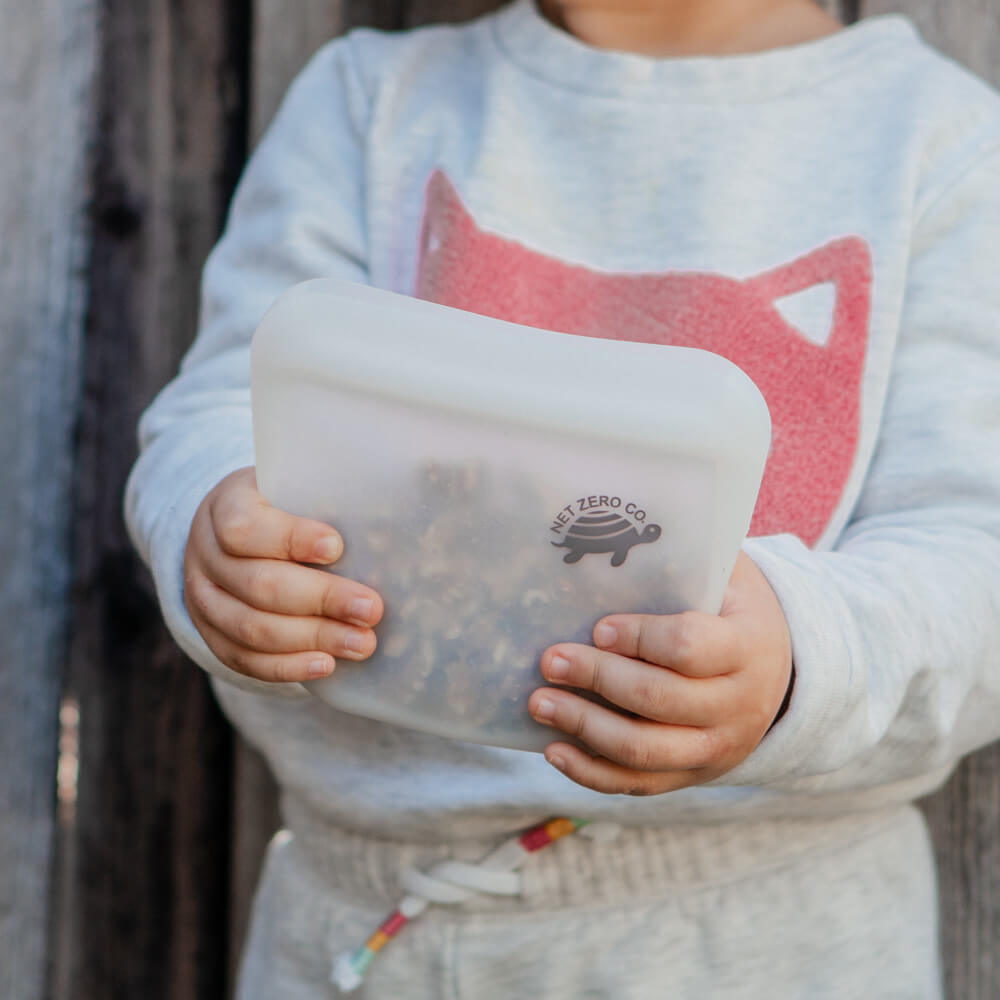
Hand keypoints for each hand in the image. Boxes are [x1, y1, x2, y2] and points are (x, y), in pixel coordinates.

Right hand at [183, 466, 382, 681]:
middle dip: (322, 600)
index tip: (337, 547)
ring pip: (252, 628)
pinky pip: (245, 660)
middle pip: (259, 585)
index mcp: (225, 507)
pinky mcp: (212, 636)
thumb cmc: (280, 506)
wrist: (229, 535)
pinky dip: (288, 666)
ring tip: (362, 642)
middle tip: (371, 609)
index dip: (291, 539)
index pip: (245, 527)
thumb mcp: (294, 483)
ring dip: (314, 638)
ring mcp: (203, 600)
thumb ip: (331, 492)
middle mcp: (204, 555)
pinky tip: (327, 664)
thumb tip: (408, 487)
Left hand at [528, 552, 791, 794]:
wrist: (781, 672)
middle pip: (659, 700)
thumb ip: (687, 559)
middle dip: (597, 678)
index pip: (688, 647)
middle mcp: (739, 705)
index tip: (598, 628)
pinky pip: (639, 784)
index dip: (639, 637)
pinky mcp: (694, 775)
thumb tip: (617, 525)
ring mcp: (717, 748)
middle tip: (550, 659)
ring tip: (539, 702)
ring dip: (584, 727)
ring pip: (644, 750)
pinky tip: (553, 750)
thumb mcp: (729, 575)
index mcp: (748, 646)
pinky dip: (591, 773)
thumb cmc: (733, 609)